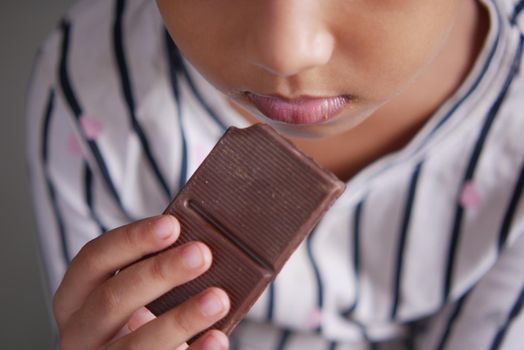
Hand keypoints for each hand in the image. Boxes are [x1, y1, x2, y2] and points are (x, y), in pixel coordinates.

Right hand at [53, 215, 229, 348]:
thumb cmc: (136, 322)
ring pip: (136, 344)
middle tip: (202, 254)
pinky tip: (217, 337)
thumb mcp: (132, 295)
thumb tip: (201, 247)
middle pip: (111, 300)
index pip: (93, 260)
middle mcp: (79, 332)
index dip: (131, 240)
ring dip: (181, 319)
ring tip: (219, 299)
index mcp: (75, 298)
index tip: (172, 224)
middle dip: (159, 273)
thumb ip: (153, 272)